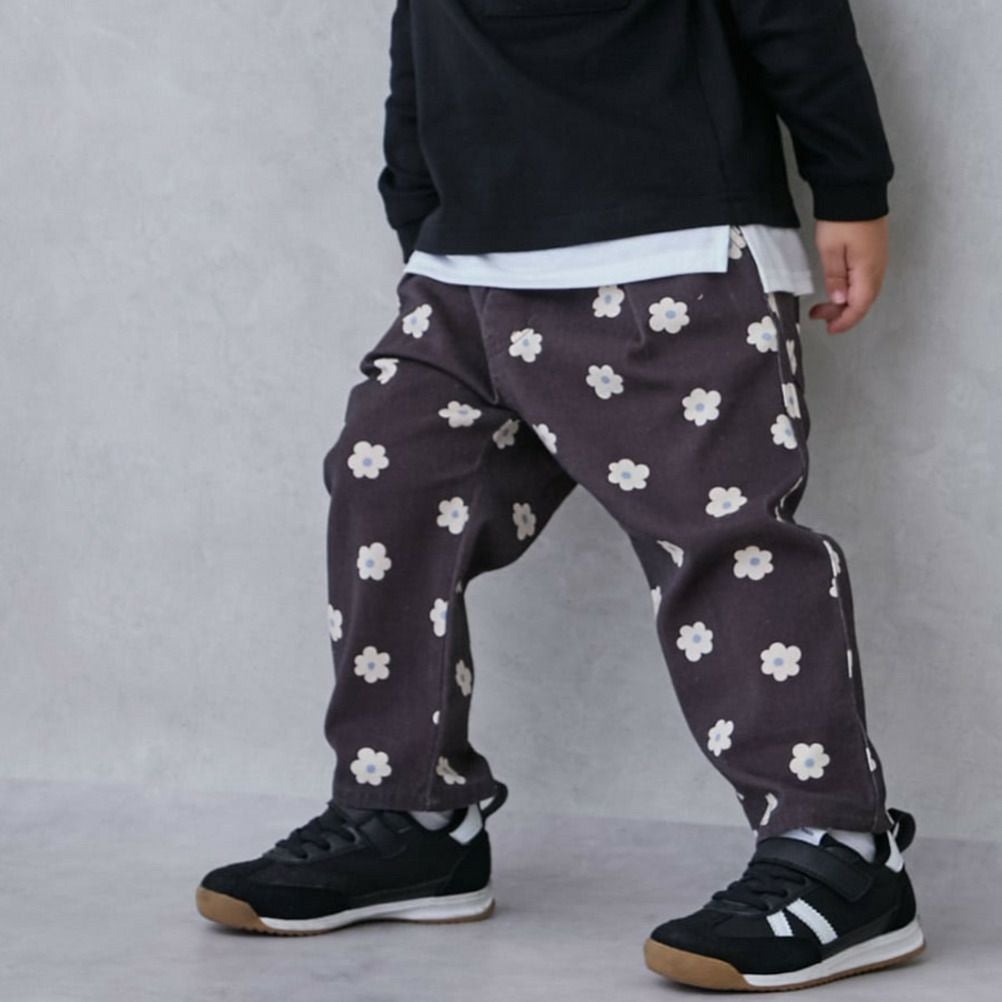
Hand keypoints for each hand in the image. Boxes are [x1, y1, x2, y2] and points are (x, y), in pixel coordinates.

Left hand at [808, 217, 888, 333]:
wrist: (857, 190)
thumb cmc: (840, 220)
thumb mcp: (830, 249)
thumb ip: (835, 277)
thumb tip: (841, 300)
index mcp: (868, 270)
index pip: (860, 306)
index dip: (845, 321)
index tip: (828, 328)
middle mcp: (878, 268)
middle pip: (864, 301)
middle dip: (842, 314)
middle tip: (818, 315)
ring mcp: (879, 260)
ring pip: (865, 292)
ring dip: (846, 303)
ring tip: (823, 306)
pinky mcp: (875, 253)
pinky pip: (866, 280)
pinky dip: (852, 291)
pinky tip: (838, 289)